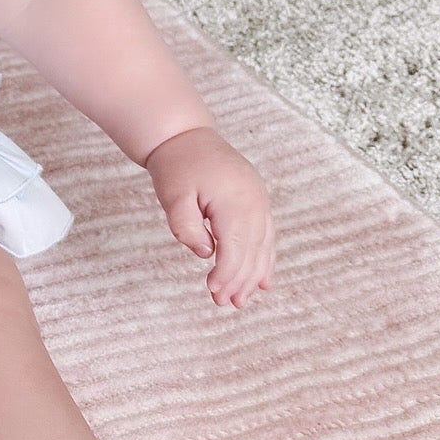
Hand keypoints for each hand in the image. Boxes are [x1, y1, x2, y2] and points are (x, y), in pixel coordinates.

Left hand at [143, 126, 273, 308]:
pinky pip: (266, 235)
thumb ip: (186, 227)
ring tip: (242, 300)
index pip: (236, 249)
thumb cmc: (176, 165)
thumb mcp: (172, 197)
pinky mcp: (257, 200)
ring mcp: (259, 200)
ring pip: (263, 246)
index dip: (226, 274)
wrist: (185, 136)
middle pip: (252, 251)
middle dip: (240, 281)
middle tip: (225, 303)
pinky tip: (263, 279)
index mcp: (235, 202)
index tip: (213, 292)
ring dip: (254, 274)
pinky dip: (265, 258)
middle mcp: (254, 202)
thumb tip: (205, 253)